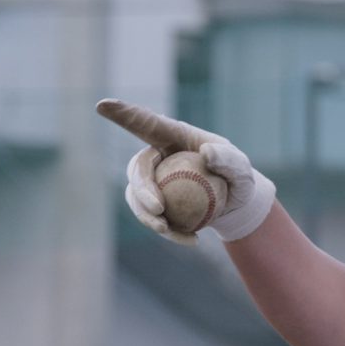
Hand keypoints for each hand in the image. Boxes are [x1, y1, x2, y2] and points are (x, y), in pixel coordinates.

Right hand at [97, 99, 274, 244]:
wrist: (234, 205)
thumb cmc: (237, 178)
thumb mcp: (241, 168)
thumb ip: (228, 158)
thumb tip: (206, 152)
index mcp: (173, 135)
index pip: (146, 123)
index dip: (124, 114)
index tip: (102, 105)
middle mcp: (156, 155)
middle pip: (138, 168)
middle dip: (141, 188)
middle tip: (158, 209)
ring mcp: (151, 179)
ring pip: (136, 196)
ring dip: (148, 216)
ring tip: (169, 231)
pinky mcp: (153, 202)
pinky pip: (152, 218)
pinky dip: (169, 231)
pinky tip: (190, 240)